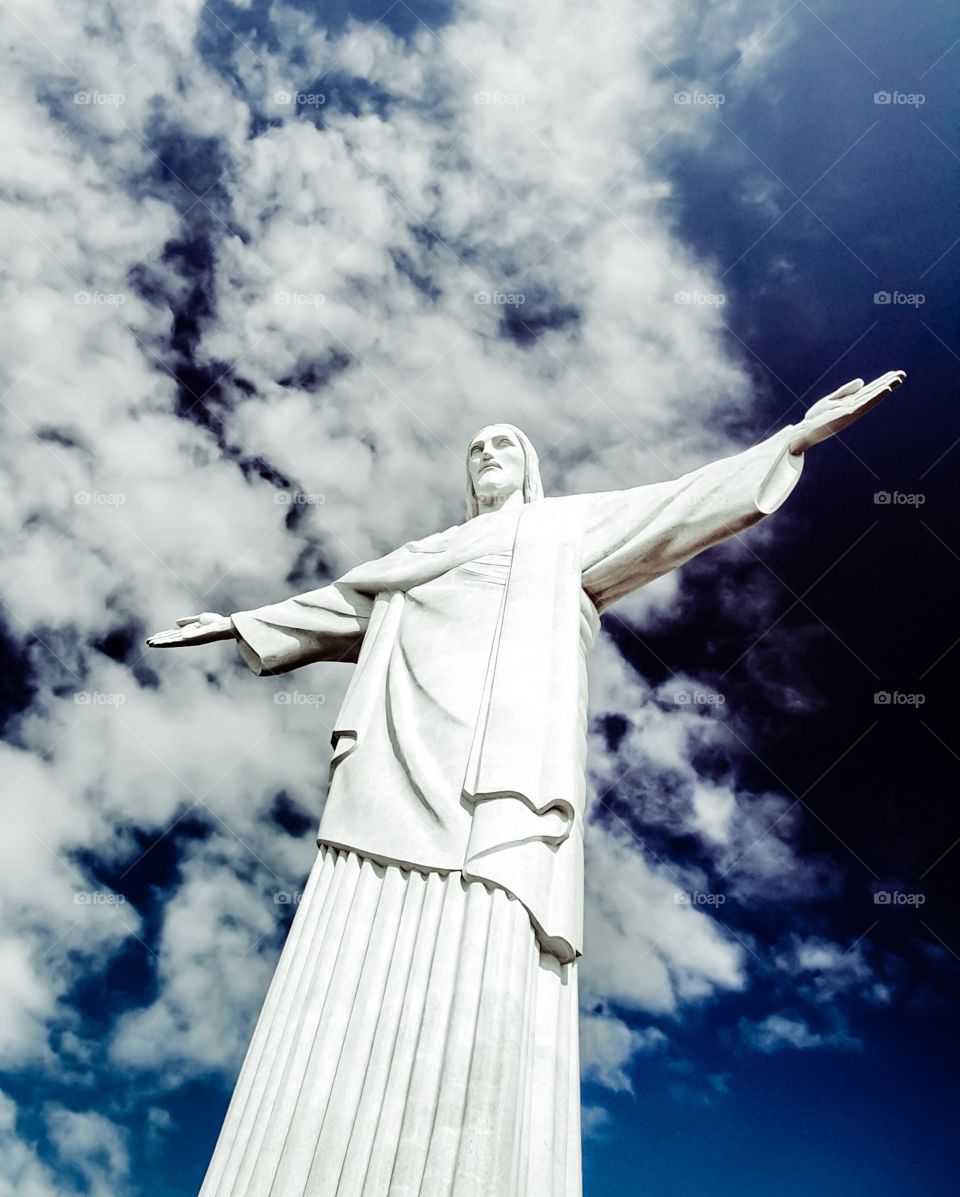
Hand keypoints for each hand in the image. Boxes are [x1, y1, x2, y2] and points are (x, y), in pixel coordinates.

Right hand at [145, 612, 234, 647]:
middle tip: (148, 642)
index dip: (163, 635)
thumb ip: (188, 621)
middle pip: (170, 638)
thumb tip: (176, 622)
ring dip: (159, 642)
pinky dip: (165, 642)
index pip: (173, 634)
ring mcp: (187, 639)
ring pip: (170, 641)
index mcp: (189, 631)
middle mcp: (187, 636)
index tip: (154, 637)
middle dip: (159, 640)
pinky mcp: (188, 640)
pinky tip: (157, 643)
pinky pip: (174, 641)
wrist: (222, 626)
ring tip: (149, 644)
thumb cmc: (215, 622)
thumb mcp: (200, 619)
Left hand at [788, 370, 905, 455]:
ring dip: (885, 388)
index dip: (882, 381)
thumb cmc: (816, 417)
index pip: (869, 390)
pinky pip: (863, 405)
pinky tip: (884, 391)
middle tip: (903, 374)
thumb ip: (846, 391)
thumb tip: (863, 381)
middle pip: (873, 392)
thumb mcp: (831, 400)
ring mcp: (851, 411)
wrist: (804, 431)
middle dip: (887, 383)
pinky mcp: (846, 415)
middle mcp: (854, 406)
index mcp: (850, 402)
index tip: (895, 374)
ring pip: (871, 397)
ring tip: (898, 379)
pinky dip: (874, 398)